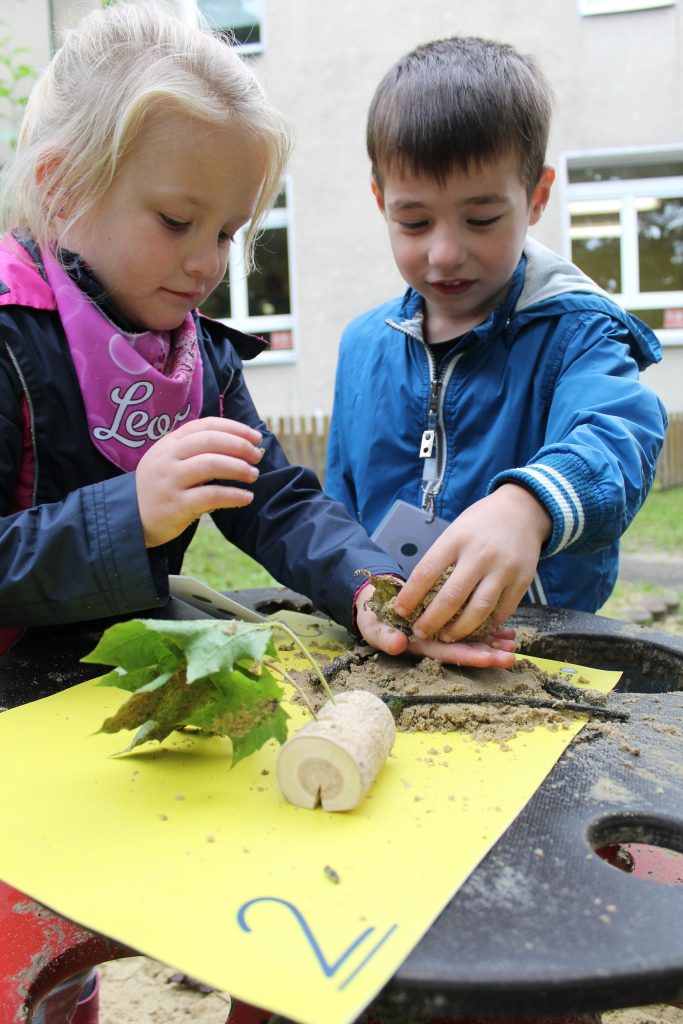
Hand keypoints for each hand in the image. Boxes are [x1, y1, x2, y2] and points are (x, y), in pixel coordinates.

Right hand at [135, 417, 263, 546]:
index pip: (206, 426)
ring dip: (239, 468)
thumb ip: (195, 450)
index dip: (234, 428)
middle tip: (257, 456)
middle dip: (240, 446)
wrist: (130, 517)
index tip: (255, 436)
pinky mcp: (176, 505)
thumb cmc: (161, 487)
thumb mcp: (169, 460)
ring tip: (253, 475)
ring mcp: (171, 481)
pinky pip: (211, 496)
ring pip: (212, 465)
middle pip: (211, 441)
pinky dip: (233, 495)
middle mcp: (169, 458)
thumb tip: (241, 444)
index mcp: (170, 443)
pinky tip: (246, 497)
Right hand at [354, 584, 516, 668]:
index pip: (447, 652)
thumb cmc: (374, 616)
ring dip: (491, 643)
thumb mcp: (373, 627)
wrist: (374, 604)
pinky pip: (468, 625)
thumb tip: (397, 645)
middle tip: (510, 657)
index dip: (467, 655)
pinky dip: (487, 628)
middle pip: (463, 650)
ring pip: (469, 640)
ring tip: (512, 644)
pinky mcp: (446, 620)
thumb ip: (383, 636)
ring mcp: (441, 633)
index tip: (488, 658)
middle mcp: (434, 642)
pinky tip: (505, 630)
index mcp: (420, 645)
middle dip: (487, 654)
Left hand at [393, 484, 551, 642]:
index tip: (400, 611)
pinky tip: (474, 630)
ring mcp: (503, 569)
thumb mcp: (455, 531)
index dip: (410, 595)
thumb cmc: (480, 524)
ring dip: (459, 630)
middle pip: (451, 597)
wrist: (522, 510)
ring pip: (478, 610)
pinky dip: (486, 626)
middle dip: (432, 621)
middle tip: (420, 633)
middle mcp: (480, 554)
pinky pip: (502, 611)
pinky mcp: (522, 580)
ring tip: (446, 637)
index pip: (426, 572)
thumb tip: (417, 593)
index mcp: (456, 539)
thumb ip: (440, 558)